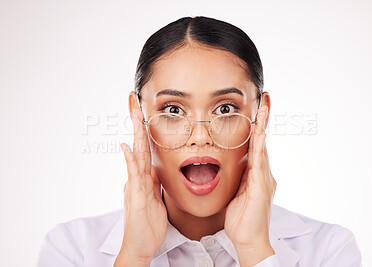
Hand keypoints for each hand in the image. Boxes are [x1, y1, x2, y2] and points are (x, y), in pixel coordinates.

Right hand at [114, 108, 167, 266]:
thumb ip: (154, 183)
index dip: (145, 131)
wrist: (141, 246)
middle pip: (139, 146)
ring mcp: (135, 186)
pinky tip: (126, 146)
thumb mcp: (156, 199)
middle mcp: (138, 178)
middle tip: (136, 102)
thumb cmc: (149, 224)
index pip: (145, 149)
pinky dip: (130, 160)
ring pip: (136, 155)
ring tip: (134, 114)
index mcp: (145, 178)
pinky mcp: (134, 196)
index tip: (144, 113)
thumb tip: (155, 169)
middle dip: (138, 124)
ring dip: (135, 134)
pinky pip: (133, 175)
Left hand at [224, 106, 276, 265]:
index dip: (257, 128)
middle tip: (265, 101)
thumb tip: (233, 166)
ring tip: (264, 109)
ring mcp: (264, 180)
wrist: (248, 240)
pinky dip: (260, 148)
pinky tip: (260, 134)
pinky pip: (260, 164)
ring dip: (263, 128)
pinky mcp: (262, 188)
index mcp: (256, 175)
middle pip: (262, 142)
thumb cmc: (241, 219)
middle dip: (263, 121)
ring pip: (263, 148)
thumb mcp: (237, 193)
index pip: (256, 146)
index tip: (257, 111)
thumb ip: (239, 178)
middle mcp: (263, 174)